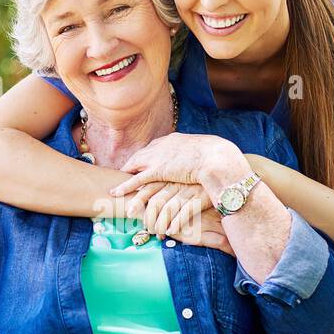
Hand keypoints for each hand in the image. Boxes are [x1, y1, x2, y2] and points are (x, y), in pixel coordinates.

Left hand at [109, 133, 242, 195]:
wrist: (217, 157)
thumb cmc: (217, 156)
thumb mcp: (205, 151)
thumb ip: (197, 155)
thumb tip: (201, 160)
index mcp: (174, 140)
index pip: (154, 148)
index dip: (146, 156)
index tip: (140, 163)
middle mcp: (162, 146)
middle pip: (141, 156)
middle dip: (131, 166)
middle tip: (124, 174)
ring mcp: (159, 157)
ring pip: (135, 168)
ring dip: (126, 179)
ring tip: (117, 189)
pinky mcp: (158, 170)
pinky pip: (137, 180)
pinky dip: (125, 187)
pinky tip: (116, 193)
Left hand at [126, 181, 208, 234]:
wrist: (220, 172)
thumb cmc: (195, 179)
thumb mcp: (177, 177)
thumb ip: (163, 185)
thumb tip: (145, 197)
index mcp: (168, 176)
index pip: (147, 187)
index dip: (137, 201)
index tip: (128, 212)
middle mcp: (176, 183)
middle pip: (155, 201)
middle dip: (147, 217)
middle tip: (145, 228)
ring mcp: (188, 190)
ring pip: (168, 209)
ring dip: (161, 224)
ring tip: (158, 233)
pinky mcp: (200, 198)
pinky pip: (185, 213)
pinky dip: (176, 223)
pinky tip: (171, 231)